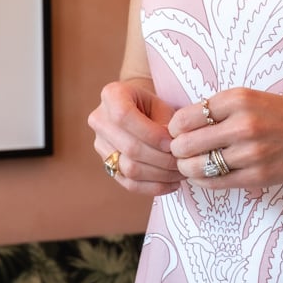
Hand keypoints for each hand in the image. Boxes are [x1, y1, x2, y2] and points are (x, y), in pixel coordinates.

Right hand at [88, 79, 180, 194]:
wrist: (137, 110)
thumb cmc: (153, 106)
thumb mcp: (161, 105)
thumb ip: (167, 124)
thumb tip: (173, 149)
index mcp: (111, 95)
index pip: (124, 116)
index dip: (151, 133)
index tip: (173, 143)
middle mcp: (99, 120)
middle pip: (129, 147)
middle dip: (161, 159)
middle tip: (183, 162)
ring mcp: (100, 144)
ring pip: (129, 169)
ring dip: (160, 175)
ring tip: (181, 173)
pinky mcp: (107, 164)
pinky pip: (128, 183)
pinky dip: (153, 187)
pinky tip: (172, 184)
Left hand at [168, 88, 282, 188]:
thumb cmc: (282, 113)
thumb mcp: (250, 98)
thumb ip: (218, 109)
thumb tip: (180, 126)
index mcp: (238, 100)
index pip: (185, 118)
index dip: (175, 128)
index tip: (178, 132)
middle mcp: (243, 125)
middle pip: (185, 144)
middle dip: (177, 150)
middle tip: (180, 151)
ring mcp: (251, 153)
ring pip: (197, 167)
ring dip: (187, 167)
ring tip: (190, 164)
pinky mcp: (258, 176)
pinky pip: (216, 183)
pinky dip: (203, 180)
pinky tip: (204, 175)